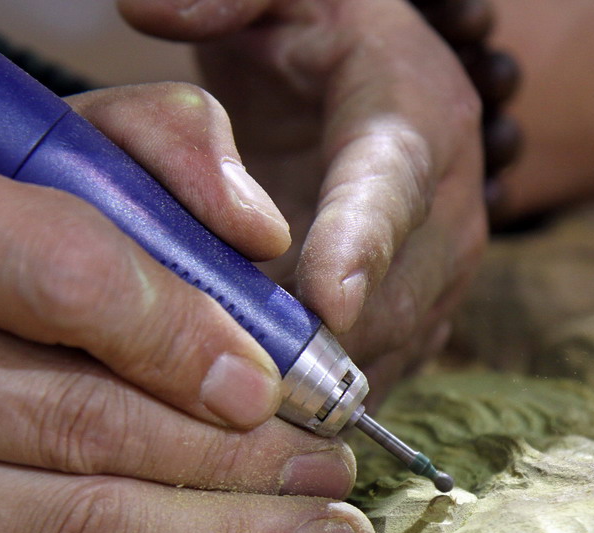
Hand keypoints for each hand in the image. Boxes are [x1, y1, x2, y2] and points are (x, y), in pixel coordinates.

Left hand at [117, 0, 487, 395]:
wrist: (369, 75)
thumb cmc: (314, 29)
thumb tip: (146, 7)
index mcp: (414, 115)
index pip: (389, 187)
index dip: (360, 245)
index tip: (326, 299)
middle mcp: (447, 200)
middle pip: (400, 291)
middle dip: (331, 346)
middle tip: (246, 391)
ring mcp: (442, 262)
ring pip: (397, 344)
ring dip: (332, 386)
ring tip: (252, 425)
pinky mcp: (426, 303)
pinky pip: (390, 366)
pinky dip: (336, 401)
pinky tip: (274, 430)